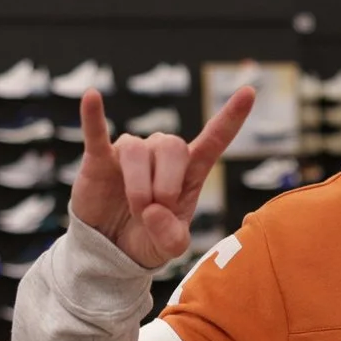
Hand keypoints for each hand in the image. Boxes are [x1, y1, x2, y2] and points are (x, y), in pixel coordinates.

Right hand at [70, 86, 253, 268]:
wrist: (110, 249)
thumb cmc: (147, 239)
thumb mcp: (169, 248)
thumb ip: (171, 236)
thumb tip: (154, 210)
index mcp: (188, 172)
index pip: (213, 139)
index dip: (230, 117)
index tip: (248, 92)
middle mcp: (161, 155)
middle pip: (173, 146)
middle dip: (166, 183)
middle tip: (155, 211)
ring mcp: (130, 153)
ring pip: (138, 150)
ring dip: (138, 185)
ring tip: (135, 209)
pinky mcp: (100, 158)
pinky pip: (97, 133)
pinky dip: (93, 116)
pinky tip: (91, 96)